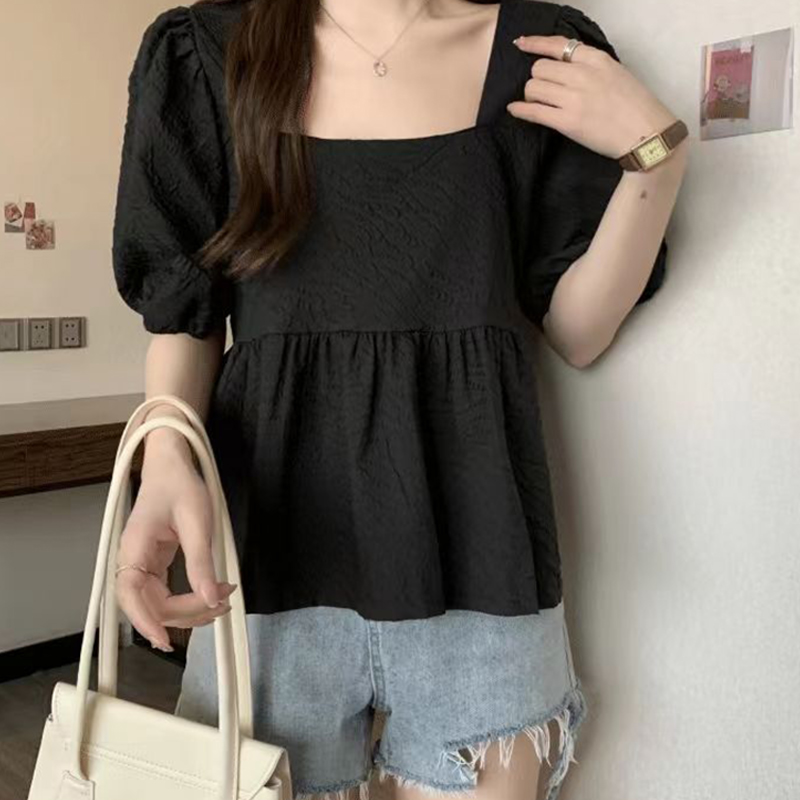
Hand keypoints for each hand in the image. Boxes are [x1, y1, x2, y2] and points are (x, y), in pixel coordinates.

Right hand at [115, 446, 236, 651]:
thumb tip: (211, 598)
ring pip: (158, 603)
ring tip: (222, 602)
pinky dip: (188, 600)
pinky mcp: (154, 565)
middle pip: (150, 604)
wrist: (171, 466)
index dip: (145, 621)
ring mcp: (142, 564)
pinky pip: (165, 593)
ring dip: (189, 611)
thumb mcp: (197, 522)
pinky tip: (210, 599)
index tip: (166, 639)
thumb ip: (201, 562)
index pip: (131, 594)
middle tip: (222, 604)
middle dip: (185, 613)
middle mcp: (132, 559)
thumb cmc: (180, 485)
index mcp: (135, 546)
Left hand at [507, 33, 678, 158]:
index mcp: (596, 59)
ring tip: (540, 104)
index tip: (521, 44)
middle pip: (540, 68)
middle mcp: (582, 75)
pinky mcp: (567, 122)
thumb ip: (590, 66)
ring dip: (531, 96)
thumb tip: (563, 66)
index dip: (535, 44)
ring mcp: (573, 98)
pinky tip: (514, 110)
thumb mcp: (615, 72)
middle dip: (537, 79)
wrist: (646, 134)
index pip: (557, 44)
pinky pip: (533, 112)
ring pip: (533, 88)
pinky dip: (520, 110)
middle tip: (543, 91)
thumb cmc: (635, 105)